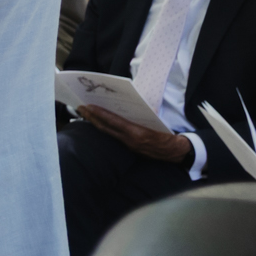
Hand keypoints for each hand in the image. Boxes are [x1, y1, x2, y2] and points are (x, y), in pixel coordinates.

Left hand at [76, 105, 193, 163]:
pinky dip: (105, 128)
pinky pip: (113, 136)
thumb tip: (127, 103)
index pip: (114, 122)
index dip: (99, 114)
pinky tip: (99, 122)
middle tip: (79, 107)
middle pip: (105, 128)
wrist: (176, 152)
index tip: (88, 106)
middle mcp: (130, 140)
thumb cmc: (167, 133)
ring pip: (107, 132)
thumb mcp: (154, 121)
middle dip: (91, 117)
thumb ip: (140, 114)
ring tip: (85, 113)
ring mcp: (128, 145)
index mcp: (137, 133)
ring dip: (95, 122)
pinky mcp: (129, 148)